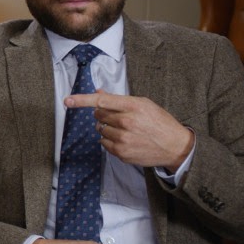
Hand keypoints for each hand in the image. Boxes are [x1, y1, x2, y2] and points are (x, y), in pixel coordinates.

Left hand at [66, 89, 193, 171]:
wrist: (175, 146)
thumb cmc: (159, 122)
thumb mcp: (143, 104)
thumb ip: (118, 99)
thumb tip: (98, 91)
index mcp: (133, 106)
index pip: (101, 101)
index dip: (82, 100)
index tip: (67, 100)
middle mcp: (126, 122)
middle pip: (98, 115)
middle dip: (102, 114)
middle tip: (116, 116)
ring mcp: (123, 139)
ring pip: (100, 130)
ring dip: (106, 128)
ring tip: (124, 129)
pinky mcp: (121, 153)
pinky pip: (104, 143)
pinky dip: (109, 140)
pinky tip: (124, 139)